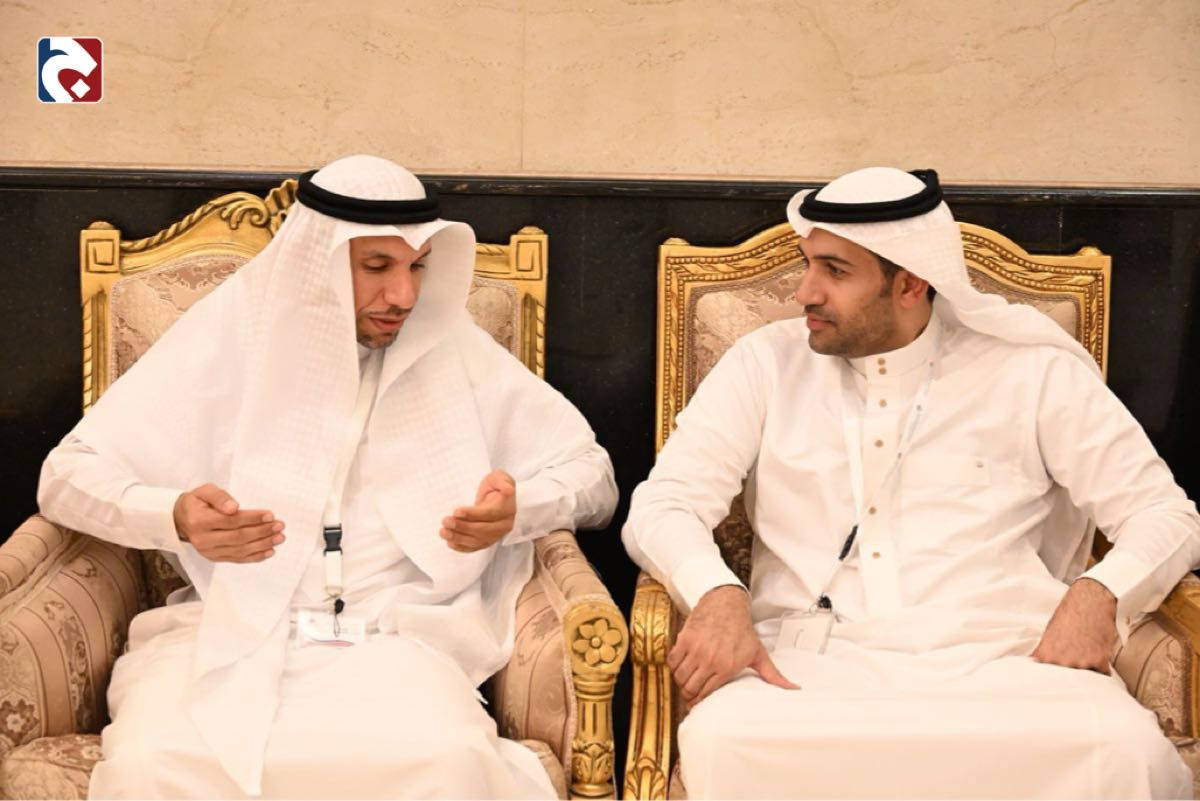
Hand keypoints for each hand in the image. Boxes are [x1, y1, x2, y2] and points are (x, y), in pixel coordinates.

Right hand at [173, 483, 283, 562]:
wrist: (182, 519)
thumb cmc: (197, 502)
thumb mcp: (205, 491)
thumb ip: (220, 497)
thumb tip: (234, 507)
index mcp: (200, 521)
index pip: (231, 521)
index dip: (252, 518)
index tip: (270, 515)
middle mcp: (203, 539)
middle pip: (238, 537)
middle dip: (262, 532)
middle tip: (280, 526)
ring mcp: (209, 551)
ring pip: (240, 550)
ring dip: (262, 544)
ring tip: (279, 537)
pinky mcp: (215, 557)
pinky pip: (238, 559)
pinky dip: (255, 556)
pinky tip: (269, 551)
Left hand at [440, 469, 516, 552]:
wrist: (496, 496)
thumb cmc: (495, 485)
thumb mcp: (499, 477)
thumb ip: (502, 481)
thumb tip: (508, 490)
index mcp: (508, 508)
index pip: (490, 514)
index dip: (473, 514)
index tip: (457, 511)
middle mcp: (505, 524)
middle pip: (483, 530)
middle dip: (463, 527)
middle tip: (446, 521)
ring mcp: (497, 535)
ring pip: (478, 541)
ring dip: (459, 538)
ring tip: (443, 532)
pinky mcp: (488, 541)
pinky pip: (475, 548)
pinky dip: (462, 547)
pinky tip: (450, 542)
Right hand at [669, 585, 799, 708]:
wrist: (726, 604)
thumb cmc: (742, 629)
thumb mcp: (758, 653)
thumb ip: (773, 675)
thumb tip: (793, 689)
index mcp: (727, 667)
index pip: (705, 694)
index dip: (697, 703)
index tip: (694, 706)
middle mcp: (710, 659)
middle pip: (689, 688)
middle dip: (687, 696)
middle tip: (688, 696)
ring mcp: (696, 649)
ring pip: (679, 676)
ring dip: (680, 682)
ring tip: (684, 683)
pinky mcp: (685, 639)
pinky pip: (672, 661)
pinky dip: (673, 666)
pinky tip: (680, 667)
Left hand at [1031, 577, 1117, 673]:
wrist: (1089, 602)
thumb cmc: (1068, 616)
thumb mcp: (1049, 636)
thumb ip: (1045, 655)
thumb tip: (1038, 666)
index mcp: (1045, 656)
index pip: (1046, 680)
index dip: (1054, 680)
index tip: (1056, 681)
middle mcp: (1060, 662)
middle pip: (1067, 682)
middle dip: (1072, 674)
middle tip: (1076, 660)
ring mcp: (1080, 663)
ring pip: (1086, 680)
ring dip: (1088, 671)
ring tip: (1087, 653)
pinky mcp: (1099, 662)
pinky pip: (1102, 675)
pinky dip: (1102, 669)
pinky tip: (1099, 655)